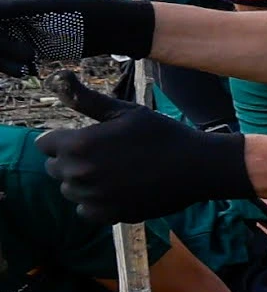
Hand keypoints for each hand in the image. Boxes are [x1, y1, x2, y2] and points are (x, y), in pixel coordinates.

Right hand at [0, 0, 155, 65]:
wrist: (111, 30)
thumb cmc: (82, 12)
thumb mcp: (43, 8)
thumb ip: (9, 7)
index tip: (9, 39)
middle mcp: (4, 6)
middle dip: (0, 47)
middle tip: (26, 56)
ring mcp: (11, 26)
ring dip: (2, 61)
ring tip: (26, 68)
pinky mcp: (21, 43)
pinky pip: (3, 58)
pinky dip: (9, 66)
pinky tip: (27, 71)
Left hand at [48, 79, 245, 222]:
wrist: (197, 167)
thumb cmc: (162, 134)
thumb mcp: (125, 111)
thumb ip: (86, 99)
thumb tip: (60, 77)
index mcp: (79, 144)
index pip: (45, 144)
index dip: (63, 139)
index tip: (87, 139)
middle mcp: (79, 172)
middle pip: (55, 168)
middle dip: (72, 161)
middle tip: (105, 155)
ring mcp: (93, 196)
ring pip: (70, 190)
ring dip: (83, 183)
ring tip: (113, 173)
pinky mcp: (108, 215)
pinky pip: (85, 210)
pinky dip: (96, 203)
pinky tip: (117, 191)